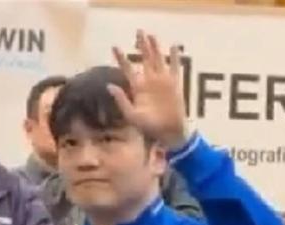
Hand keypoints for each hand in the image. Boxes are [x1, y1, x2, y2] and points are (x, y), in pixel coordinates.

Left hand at [108, 30, 187, 149]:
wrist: (168, 133)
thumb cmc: (149, 127)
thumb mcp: (132, 116)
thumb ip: (121, 101)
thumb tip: (109, 86)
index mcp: (137, 88)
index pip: (128, 69)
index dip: (122, 58)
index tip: (115, 46)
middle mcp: (149, 82)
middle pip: (144, 59)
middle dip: (141, 46)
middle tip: (138, 31)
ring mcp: (162, 82)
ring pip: (158, 60)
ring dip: (155, 48)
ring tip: (151, 35)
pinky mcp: (174, 84)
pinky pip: (174, 68)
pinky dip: (174, 57)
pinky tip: (174, 46)